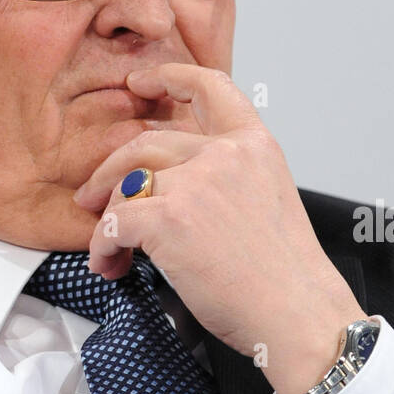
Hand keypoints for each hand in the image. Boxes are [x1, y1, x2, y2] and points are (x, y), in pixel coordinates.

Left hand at [71, 63, 365, 393]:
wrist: (299, 316)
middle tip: (93, 196)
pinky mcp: (170, 219)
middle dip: (110, 170)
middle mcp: (225, 154)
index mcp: (254, 145)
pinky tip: (111, 263)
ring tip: (108, 247)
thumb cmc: (285, 275)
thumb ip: (228, 176)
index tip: (140, 81)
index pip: (210, 87)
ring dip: (107, 216)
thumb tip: (169, 183)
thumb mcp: (269, 198)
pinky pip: (115, 223)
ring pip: (126, 183)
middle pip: (146, 141)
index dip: (168, 77)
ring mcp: (197, 184)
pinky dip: (104, 246)